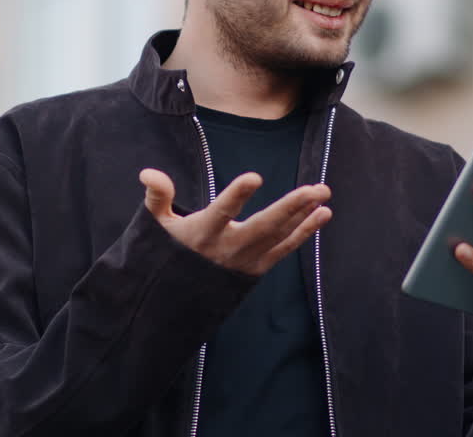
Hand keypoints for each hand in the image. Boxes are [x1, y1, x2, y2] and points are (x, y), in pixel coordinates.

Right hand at [140, 168, 332, 276]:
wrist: (177, 299)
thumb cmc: (169, 252)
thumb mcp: (156, 225)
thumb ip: (158, 196)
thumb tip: (148, 173)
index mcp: (203, 233)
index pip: (221, 211)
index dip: (237, 195)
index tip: (254, 177)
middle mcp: (228, 248)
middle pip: (263, 226)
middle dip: (291, 207)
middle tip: (315, 188)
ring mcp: (246, 260)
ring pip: (279, 236)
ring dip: (304, 214)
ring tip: (323, 193)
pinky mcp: (258, 267)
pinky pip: (285, 248)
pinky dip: (305, 232)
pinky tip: (323, 214)